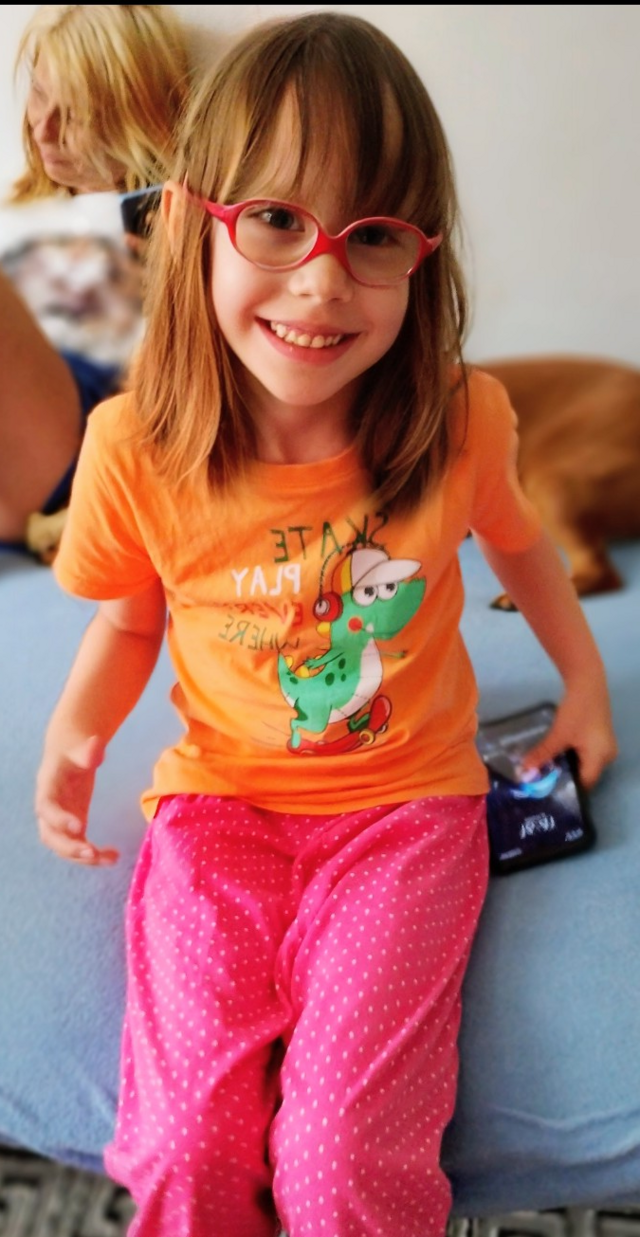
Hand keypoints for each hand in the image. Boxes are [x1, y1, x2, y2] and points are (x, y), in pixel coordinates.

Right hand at [35, 735, 118, 864]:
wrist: (70, 754)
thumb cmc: (76, 749)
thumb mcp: (82, 746)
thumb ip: (89, 750)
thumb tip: (96, 746)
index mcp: (48, 787)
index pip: (46, 807)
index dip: (59, 820)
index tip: (80, 828)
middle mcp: (49, 809)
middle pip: (50, 835)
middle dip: (69, 847)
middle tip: (92, 853)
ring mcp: (60, 821)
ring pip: (63, 847)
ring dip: (83, 858)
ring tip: (110, 859)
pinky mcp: (73, 827)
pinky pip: (79, 847)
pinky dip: (94, 856)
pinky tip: (114, 856)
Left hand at [522, 679, 617, 788]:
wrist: (587, 682)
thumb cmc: (576, 712)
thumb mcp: (558, 734)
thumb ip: (543, 754)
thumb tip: (525, 770)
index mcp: (601, 758)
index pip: (584, 784)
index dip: (566, 788)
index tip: (545, 791)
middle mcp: (607, 756)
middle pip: (585, 774)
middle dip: (564, 777)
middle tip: (542, 782)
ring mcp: (604, 746)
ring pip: (584, 764)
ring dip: (566, 765)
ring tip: (546, 770)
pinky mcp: (599, 737)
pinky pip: (586, 754)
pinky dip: (571, 755)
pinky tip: (556, 755)